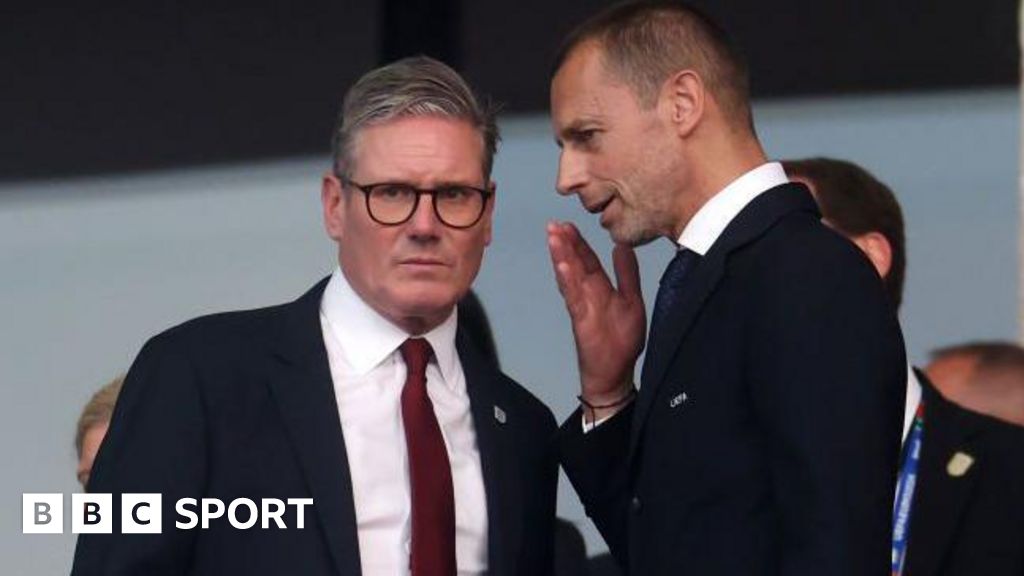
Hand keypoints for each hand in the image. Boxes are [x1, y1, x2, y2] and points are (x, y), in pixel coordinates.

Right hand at [547, 221, 645, 416]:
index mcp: (600, 288)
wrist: (615, 373)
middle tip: (554, 224)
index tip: (568, 224)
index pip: (587, 260)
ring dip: (561, 256)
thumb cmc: (622, 341)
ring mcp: (583, 305)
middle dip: (564, 243)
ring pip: (570, 276)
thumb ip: (627, 274)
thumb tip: (622, 247)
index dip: (578, 242)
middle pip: (574, 263)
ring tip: (554, 237)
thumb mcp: (632, 300)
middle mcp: (588, 294)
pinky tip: (562, 265)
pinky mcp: (581, 318)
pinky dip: (567, 280)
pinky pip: (573, 296)